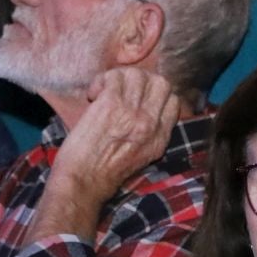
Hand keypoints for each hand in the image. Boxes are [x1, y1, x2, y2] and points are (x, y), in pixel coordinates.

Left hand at [50, 68, 181, 208]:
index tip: (138, 99)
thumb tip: (144, 110)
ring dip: (118, 78)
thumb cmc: (103, 174)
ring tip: (104, 92)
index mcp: (160, 138)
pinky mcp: (111, 104)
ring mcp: (132, 113)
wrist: (83, 182)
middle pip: (161, 83)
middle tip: (123, 91)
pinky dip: (101, 81)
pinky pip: (113, 77)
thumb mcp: (141, 158)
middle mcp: (150, 124)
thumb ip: (149, 134)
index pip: (173, 101)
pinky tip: (93, 95)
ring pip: (137, 74)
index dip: (155, 94)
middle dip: (141, 81)